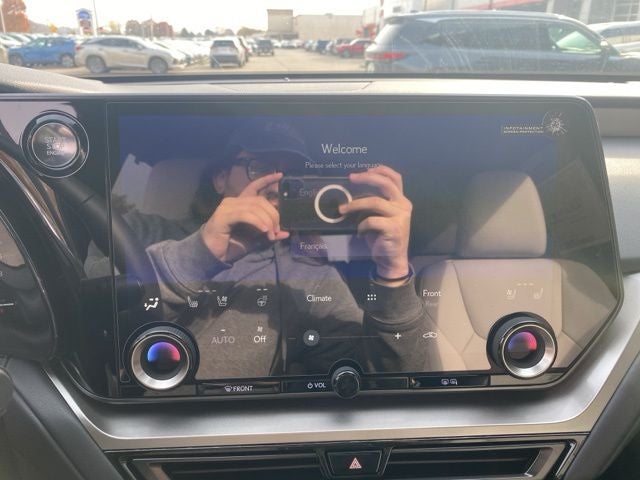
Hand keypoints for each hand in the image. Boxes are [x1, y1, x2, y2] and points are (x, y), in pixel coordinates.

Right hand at [201, 172, 288, 262]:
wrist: (214, 256)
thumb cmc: (232, 246)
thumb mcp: (256, 240)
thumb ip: (269, 234)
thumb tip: (286, 233)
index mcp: (241, 204)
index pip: (254, 186)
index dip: (267, 180)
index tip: (280, 176)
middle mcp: (233, 202)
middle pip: (260, 200)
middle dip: (273, 215)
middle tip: (277, 230)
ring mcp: (227, 207)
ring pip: (254, 207)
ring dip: (266, 221)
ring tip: (270, 234)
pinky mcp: (223, 216)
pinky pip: (245, 215)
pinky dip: (257, 222)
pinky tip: (264, 230)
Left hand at [338, 165, 411, 279]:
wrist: (391, 259)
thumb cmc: (383, 237)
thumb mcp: (381, 216)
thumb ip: (376, 202)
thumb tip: (354, 190)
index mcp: (401, 200)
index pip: (395, 178)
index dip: (381, 170)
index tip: (366, 169)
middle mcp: (404, 206)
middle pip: (386, 185)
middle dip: (367, 178)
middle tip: (351, 178)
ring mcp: (401, 217)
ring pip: (375, 202)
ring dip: (355, 204)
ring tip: (343, 209)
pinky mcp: (394, 229)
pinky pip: (372, 221)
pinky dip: (361, 225)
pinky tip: (359, 232)